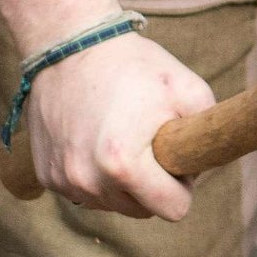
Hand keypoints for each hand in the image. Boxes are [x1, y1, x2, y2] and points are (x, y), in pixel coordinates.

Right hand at [23, 33, 215, 220]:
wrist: (69, 44)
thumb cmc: (133, 65)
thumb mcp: (188, 89)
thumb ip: (210, 132)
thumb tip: (207, 165)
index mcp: (124, 165)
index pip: (173, 210)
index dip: (182, 185)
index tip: (174, 156)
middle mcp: (88, 181)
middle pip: (142, 212)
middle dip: (152, 184)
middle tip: (148, 140)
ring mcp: (63, 181)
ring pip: (113, 205)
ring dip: (122, 182)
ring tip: (120, 135)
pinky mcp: (47, 176)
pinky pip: (86, 192)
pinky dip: (95, 174)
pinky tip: (94, 138)